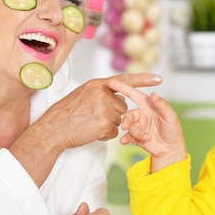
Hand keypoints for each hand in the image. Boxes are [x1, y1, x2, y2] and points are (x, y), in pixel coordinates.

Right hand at [40, 73, 162, 149]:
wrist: (54, 128)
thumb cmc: (67, 113)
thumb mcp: (83, 95)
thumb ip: (101, 93)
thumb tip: (119, 98)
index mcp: (98, 84)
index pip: (125, 80)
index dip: (143, 79)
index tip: (159, 79)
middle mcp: (102, 93)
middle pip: (121, 107)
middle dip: (112, 115)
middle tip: (92, 117)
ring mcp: (104, 108)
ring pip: (118, 121)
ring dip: (107, 126)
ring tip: (89, 124)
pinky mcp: (104, 123)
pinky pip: (113, 132)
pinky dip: (104, 135)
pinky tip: (91, 131)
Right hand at [107, 78, 186, 172]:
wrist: (171, 150)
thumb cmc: (173, 131)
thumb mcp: (171, 116)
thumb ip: (162, 105)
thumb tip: (154, 94)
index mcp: (148, 105)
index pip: (134, 94)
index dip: (123, 88)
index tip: (112, 82)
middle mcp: (141, 114)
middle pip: (128, 114)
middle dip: (126, 120)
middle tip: (125, 126)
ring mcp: (138, 126)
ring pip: (129, 127)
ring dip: (136, 133)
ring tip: (147, 138)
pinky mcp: (135, 137)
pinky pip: (127, 136)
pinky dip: (125, 139)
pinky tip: (124, 141)